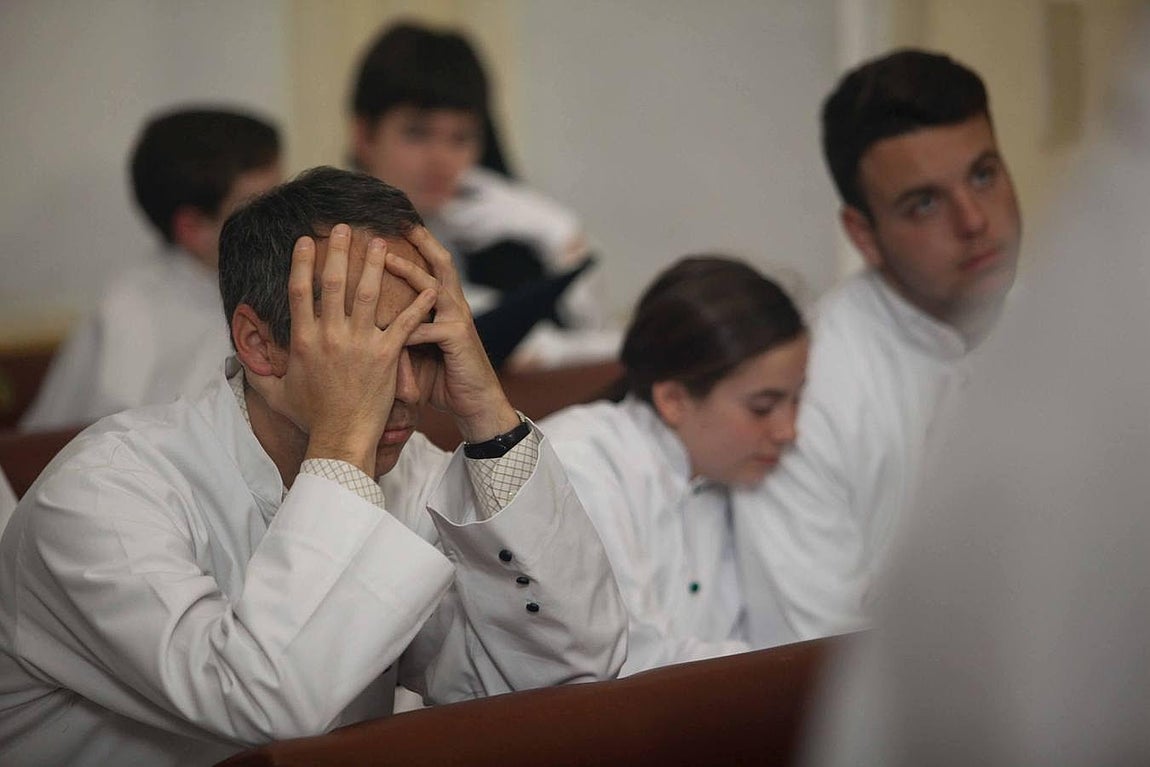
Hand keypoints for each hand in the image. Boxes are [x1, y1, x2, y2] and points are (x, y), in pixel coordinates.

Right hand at [246, 224, 436, 474]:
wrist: (340, 439)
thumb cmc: (310, 419)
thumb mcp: (277, 394)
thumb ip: (259, 373)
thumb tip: (239, 361)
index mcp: (304, 339)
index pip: (300, 291)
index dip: (302, 262)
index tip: (306, 240)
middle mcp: (330, 336)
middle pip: (333, 283)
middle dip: (338, 251)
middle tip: (344, 228)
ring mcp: (359, 344)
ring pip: (367, 294)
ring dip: (373, 265)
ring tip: (379, 242)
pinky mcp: (385, 355)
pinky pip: (404, 323)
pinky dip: (417, 304)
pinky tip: (427, 286)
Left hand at [390, 226, 519, 441]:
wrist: (476, 405)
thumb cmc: (442, 380)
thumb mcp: (414, 353)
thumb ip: (396, 335)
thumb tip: (361, 323)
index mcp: (444, 307)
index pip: (432, 267)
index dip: (418, 246)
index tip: (395, 227)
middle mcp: (454, 307)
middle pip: (441, 264)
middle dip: (423, 241)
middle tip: (400, 222)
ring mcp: (458, 321)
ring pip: (433, 287)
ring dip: (410, 272)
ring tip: (388, 259)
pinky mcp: (458, 339)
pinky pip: (426, 329)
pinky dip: (406, 330)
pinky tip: (388, 331)